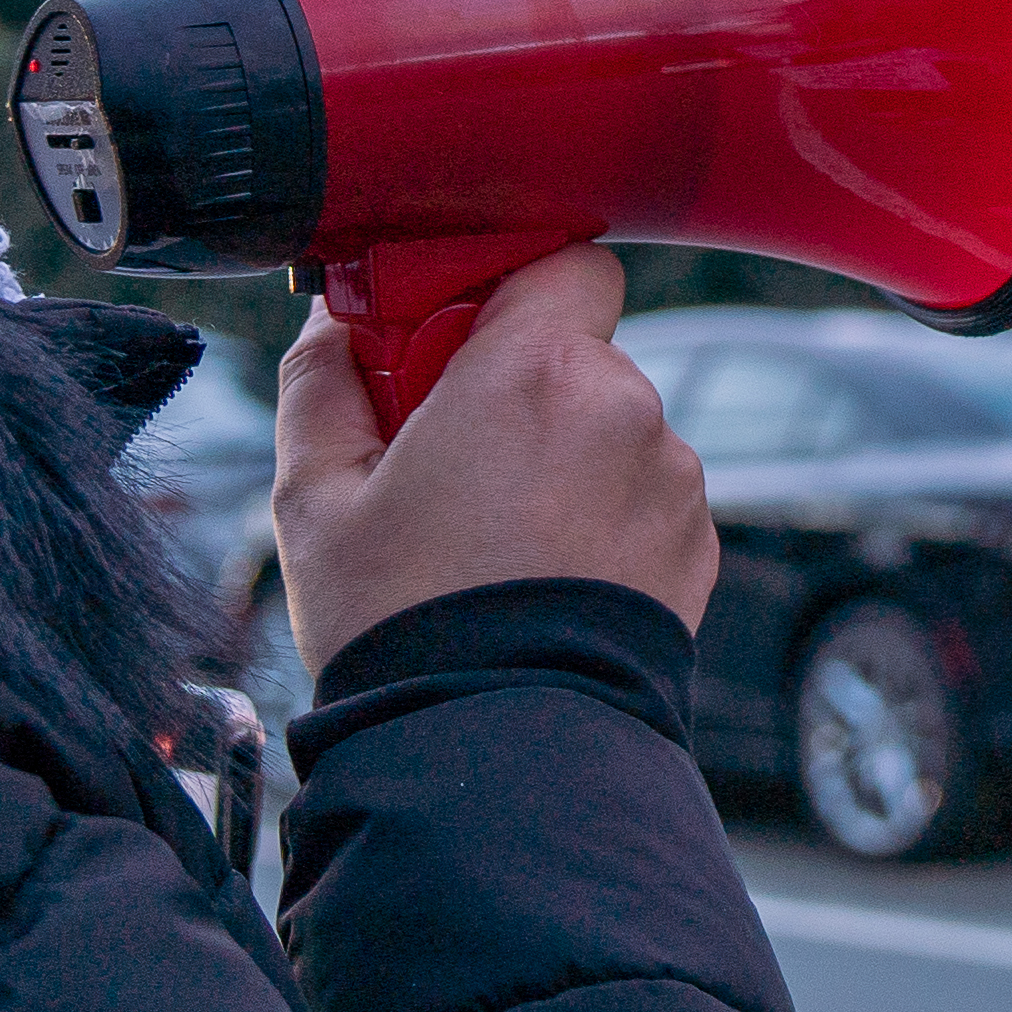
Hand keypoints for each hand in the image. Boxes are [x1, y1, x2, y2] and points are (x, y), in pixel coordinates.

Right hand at [265, 244, 712, 665]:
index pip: (562, 259)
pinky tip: (542, 572)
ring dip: (562, 454)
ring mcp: (672, 481)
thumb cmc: (403, 625)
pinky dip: (601, 514)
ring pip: (611, 425)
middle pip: (576, 351)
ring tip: (493, 535)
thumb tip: (330, 333)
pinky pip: (644, 493)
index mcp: (533, 372)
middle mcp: (624, 410)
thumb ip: (320, 385)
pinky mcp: (697, 545)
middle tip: (448, 453)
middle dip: (517, 384)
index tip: (451, 337)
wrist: (495, 752)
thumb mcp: (315, 499)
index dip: (508, 286)